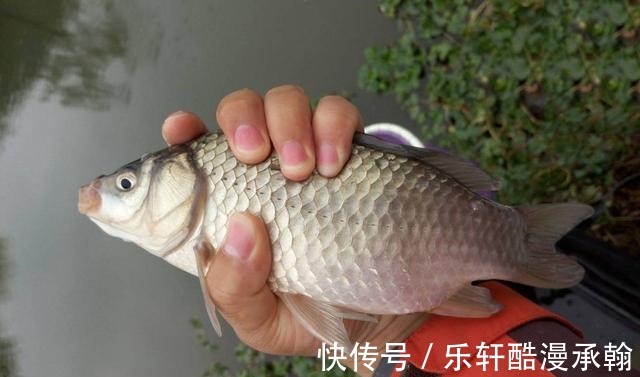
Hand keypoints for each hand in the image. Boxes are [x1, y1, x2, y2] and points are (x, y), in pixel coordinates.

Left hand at [161, 86, 425, 374]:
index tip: (180, 130)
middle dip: (242, 120)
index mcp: (230, 204)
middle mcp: (264, 171)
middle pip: (241, 110)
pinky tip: (334, 164)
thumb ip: (234, 286)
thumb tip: (241, 228)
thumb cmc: (310, 312)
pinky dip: (333, 127)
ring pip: (286, 100)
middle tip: (253, 155)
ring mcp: (307, 154)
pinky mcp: (350, 150)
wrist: (383, 317)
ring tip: (301, 170)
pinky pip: (339, 113)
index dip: (182, 132)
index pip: (194, 154)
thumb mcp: (260, 319)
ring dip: (289, 123)